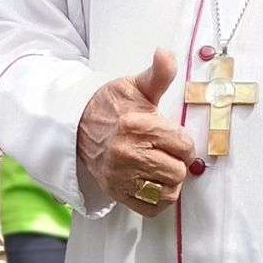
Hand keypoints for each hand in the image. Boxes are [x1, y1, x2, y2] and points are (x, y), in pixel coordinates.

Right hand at [76, 49, 193, 216]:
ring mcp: (121, 177)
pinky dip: (158, 199)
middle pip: (178, 170)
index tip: (172, 138)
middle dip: (177, 161)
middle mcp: (128, 154)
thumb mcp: (135, 86)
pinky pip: (153, 208)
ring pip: (169, 191)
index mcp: (137, 126)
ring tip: (160, 167)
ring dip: (170, 181)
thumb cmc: (111, 107)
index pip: (184, 145)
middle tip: (165, 152)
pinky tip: (154, 183)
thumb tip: (165, 54)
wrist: (78, 126)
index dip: (183, 142)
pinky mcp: (117, 193)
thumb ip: (158, 73)